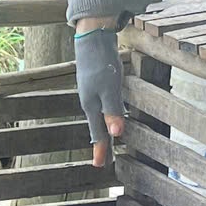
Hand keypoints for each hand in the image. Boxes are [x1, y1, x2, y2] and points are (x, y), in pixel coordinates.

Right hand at [74, 24, 124, 164]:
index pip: (98, 133)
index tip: (100, 166)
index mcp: (92, 106)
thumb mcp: (110, 90)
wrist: (91, 39)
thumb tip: (115, 135)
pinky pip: (100, 106)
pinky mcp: (95, 83)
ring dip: (102, 131)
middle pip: (96, 127)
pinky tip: (108, 115)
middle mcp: (89, 101)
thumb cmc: (101, 64)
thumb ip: (113, 112)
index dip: (101, 149)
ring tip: (106, 142)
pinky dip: (104, 116)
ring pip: (98, 117)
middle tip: (103, 161)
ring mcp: (91, 92)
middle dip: (101, 144)